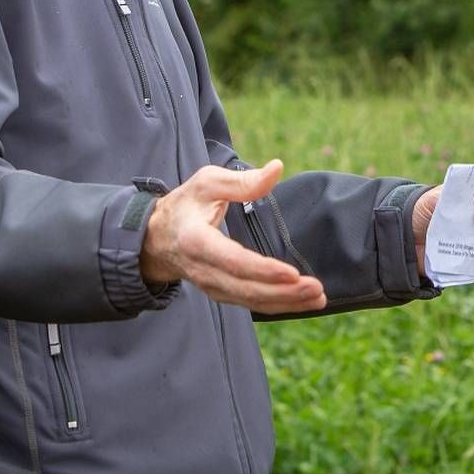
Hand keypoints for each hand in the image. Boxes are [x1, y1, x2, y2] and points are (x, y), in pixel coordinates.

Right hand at [141, 159, 326, 312]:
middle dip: (283, 292)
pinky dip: (277, 305)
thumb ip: (242, 180)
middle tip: (316, 288)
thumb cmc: (185, 205)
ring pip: (250, 301)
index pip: (233, 261)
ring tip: (318, 297)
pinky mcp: (221, 293)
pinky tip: (302, 301)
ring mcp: (211, 285)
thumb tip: (277, 168)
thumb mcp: (207, 182)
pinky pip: (250, 303)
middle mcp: (203, 269)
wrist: (156, 238)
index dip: (263, 270)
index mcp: (196, 240)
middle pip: (246, 288)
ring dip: (286, 302)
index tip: (292, 273)